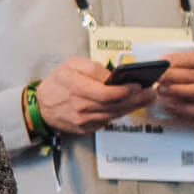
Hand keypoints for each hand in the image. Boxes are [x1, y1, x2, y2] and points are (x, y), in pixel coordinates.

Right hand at [34, 56, 156, 135]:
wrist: (42, 106)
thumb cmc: (57, 83)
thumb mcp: (71, 65)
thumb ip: (93, 68)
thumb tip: (113, 75)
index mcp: (75, 88)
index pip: (105, 93)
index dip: (125, 90)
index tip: (139, 85)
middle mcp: (80, 107)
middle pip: (114, 105)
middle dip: (137, 99)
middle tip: (151, 92)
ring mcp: (83, 120)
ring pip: (114, 114)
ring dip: (132, 107)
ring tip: (145, 98)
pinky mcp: (86, 128)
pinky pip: (107, 121)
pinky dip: (119, 113)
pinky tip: (129, 106)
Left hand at [146, 47, 193, 127]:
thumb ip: (187, 69)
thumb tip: (162, 67)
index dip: (177, 59)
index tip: (161, 62)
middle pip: (191, 75)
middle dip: (170, 76)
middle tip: (156, 78)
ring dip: (174, 91)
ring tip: (161, 90)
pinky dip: (180, 108)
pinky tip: (170, 106)